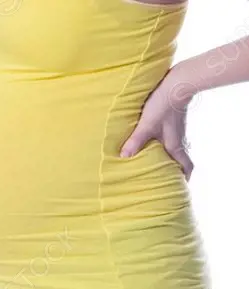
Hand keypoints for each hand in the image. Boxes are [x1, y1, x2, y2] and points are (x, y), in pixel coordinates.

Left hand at [119, 65, 195, 180]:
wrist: (178, 80)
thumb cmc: (163, 103)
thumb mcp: (146, 124)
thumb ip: (135, 140)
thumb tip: (124, 157)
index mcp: (174, 144)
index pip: (186, 165)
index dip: (185, 177)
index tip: (181, 186)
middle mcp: (178, 138)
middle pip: (179, 158)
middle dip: (173, 169)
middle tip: (165, 178)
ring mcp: (177, 128)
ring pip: (173, 147)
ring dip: (167, 155)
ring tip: (154, 162)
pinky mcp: (173, 119)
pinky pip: (169, 136)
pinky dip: (163, 143)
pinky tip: (151, 141)